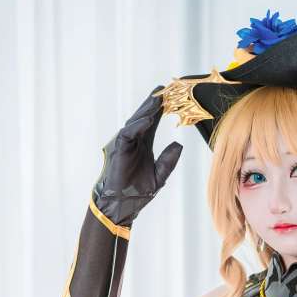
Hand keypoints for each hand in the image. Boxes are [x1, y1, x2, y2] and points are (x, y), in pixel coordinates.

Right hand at [92, 86, 182, 226]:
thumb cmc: (137, 194)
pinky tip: (149, 119)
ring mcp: (124, 144)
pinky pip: (128, 133)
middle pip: (143, 118)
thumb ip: (168, 160)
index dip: (160, 111)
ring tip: (158, 100)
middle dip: (153, 104)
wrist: (123, 206)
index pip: (152, 123)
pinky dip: (138, 126)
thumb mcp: (159, 176)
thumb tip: (178, 144)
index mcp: (143, 145)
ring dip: (146, 110)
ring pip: (135, 122)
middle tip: (164, 90)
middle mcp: (133, 141)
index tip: (171, 99)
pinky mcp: (118, 149)